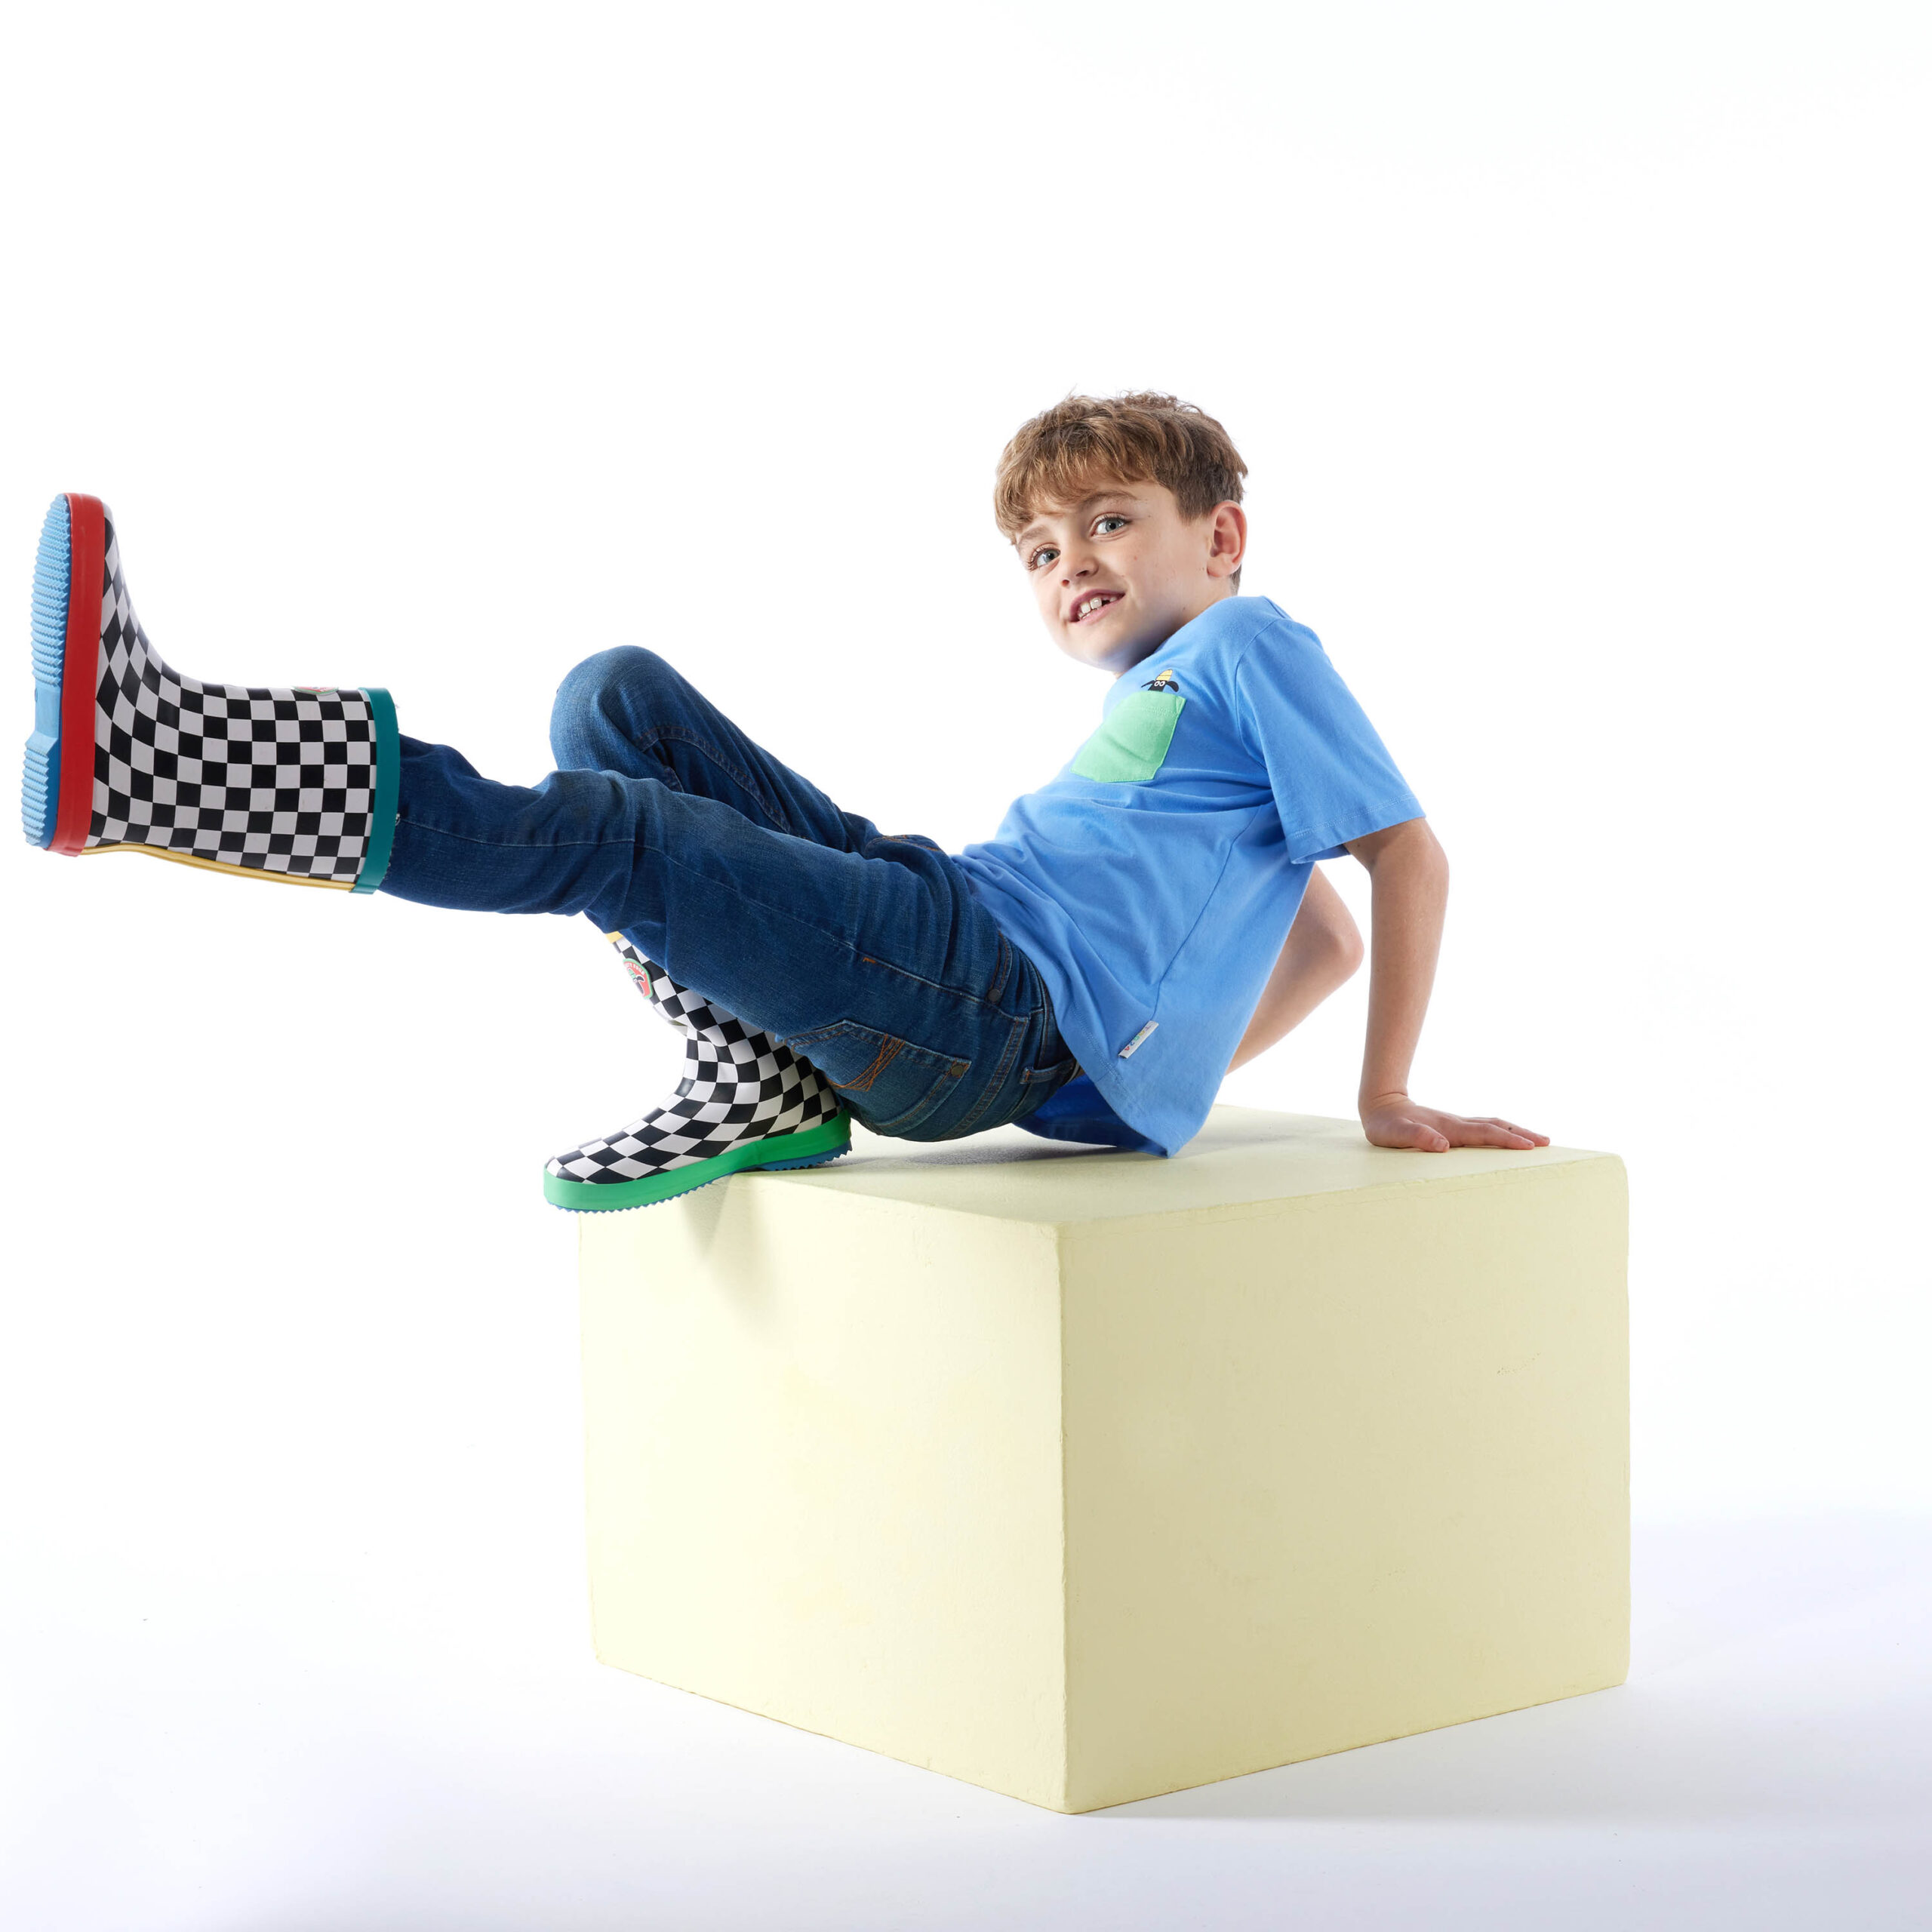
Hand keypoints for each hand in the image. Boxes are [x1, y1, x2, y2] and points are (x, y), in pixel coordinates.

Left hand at [1359, 1092, 1549, 1152]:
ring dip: (1515, 1130)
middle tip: (1547, 1142)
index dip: (1506, 1140)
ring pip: (1492, 1124)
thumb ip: (1416, 1137)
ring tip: (1538, 1140)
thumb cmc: (1386, 1125)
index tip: (1528, 1147)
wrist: (1380, 1105)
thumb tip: (1442, 1145)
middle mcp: (1456, 1123)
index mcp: (1448, 1128)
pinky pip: (1484, 1128)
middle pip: (1496, 1126)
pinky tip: (1509, 1137)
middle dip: (1522, 1133)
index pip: (1484, 1134)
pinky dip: (1502, 1131)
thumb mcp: (1394, 1135)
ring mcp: (1456, 1123)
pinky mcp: (1454, 1126)